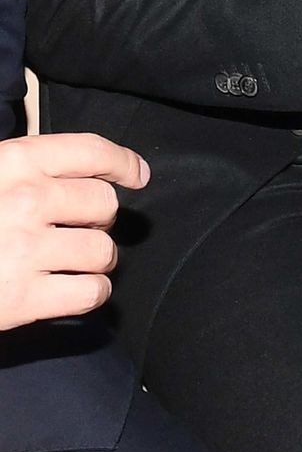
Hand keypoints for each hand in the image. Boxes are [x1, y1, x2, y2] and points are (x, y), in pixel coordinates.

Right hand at [0, 131, 149, 329]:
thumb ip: (27, 170)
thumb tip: (90, 173)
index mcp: (14, 162)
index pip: (89, 151)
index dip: (122, 162)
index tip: (137, 176)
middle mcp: (26, 200)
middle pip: (104, 203)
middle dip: (99, 221)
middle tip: (78, 231)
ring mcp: (25, 250)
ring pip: (104, 251)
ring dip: (97, 261)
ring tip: (73, 264)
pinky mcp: (24, 299)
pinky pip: (92, 293)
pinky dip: (91, 294)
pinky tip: (72, 291)